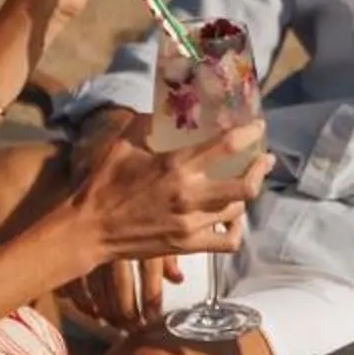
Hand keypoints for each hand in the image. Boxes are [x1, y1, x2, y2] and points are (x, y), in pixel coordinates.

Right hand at [67, 115, 266, 329]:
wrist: (89, 229)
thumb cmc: (103, 183)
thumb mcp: (123, 145)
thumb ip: (146, 124)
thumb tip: (163, 110)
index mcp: (175, 166)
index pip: (226, 146)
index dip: (249, 134)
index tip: (258, 127)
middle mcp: (189, 195)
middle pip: (244, 186)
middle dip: (260, 170)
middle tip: (264, 160)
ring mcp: (190, 223)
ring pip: (236, 211)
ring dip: (243, 196)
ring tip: (241, 185)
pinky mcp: (187, 245)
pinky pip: (227, 242)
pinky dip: (235, 230)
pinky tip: (231, 220)